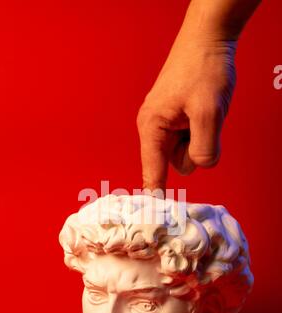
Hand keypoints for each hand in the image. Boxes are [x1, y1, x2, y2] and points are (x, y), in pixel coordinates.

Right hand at [137, 38, 235, 191]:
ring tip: (204, 111)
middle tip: (203, 123)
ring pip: (186, 152)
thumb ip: (203, 148)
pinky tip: (204, 110)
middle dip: (193, 152)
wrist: (208, 39)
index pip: (152, 174)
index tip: (152, 224)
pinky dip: (202, 131)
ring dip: (200, 140)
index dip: (156, 197)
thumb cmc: (203, 70)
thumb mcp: (209, 111)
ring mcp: (166, 124)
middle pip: (175, 164)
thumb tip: (198, 167)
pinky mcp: (177, 119)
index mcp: (152, 129)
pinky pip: (191, 139)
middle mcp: (154, 129)